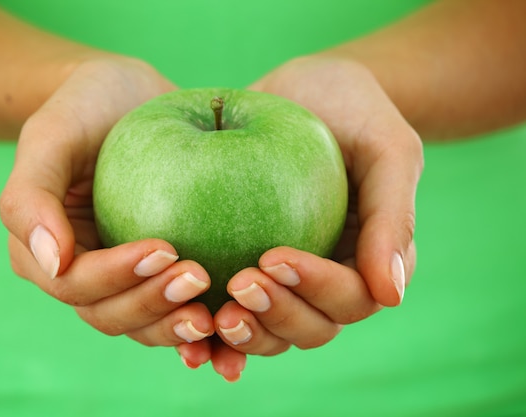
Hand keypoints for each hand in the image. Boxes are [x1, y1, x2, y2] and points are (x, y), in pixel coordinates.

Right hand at [0, 56, 217, 349]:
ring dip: (177, 325)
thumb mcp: (51, 135)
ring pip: (144, 324)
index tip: (164, 248)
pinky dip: (200, 328)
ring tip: (217, 312)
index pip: (76, 283)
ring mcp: (124, 278)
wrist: (127, 97)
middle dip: (153, 305)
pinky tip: (231, 324)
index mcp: (46, 253)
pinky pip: (176, 309)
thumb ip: (31, 196)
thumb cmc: (85, 108)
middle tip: (199, 278)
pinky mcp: (159, 274)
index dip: (116, 276)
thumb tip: (53, 263)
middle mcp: (84, 274)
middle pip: (111, 314)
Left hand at [179, 56, 422, 370]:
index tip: (273, 258)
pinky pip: (228, 308)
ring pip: (269, 332)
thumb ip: (393, 217)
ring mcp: (286, 280)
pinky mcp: (245, 267)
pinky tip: (182, 330)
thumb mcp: (387, 149)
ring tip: (209, 317)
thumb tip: (390, 297)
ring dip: (242, 335)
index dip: (313, 289)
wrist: (307, 91)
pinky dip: (208, 331)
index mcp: (369, 262)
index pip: (349, 297)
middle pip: (310, 328)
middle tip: (238, 285)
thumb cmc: (354, 111)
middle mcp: (328, 281)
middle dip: (275, 316)